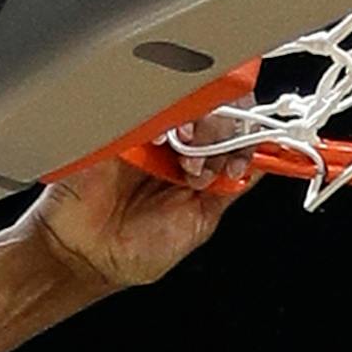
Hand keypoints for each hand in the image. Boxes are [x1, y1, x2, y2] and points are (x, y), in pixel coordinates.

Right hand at [21, 105, 259, 288]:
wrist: (85, 255)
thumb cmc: (136, 246)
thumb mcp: (198, 223)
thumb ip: (228, 191)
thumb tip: (266, 165)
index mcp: (200, 161)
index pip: (237, 129)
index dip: (246, 139)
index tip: (236, 164)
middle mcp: (177, 140)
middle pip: (218, 104)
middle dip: (224, 130)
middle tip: (205, 165)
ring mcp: (148, 127)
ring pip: (188, 96)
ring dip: (198, 123)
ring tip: (184, 161)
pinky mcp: (117, 123)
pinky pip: (145, 101)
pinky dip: (161, 113)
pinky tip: (160, 140)